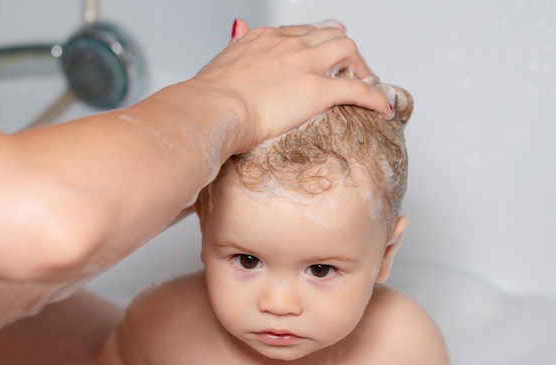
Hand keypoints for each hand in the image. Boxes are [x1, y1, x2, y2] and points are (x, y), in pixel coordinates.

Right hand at [191, 19, 393, 153]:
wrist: (211, 108)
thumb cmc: (210, 95)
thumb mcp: (222, 59)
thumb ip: (236, 43)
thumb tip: (238, 28)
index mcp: (265, 38)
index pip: (301, 32)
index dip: (317, 42)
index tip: (323, 52)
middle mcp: (289, 45)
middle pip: (330, 35)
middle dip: (344, 51)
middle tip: (350, 68)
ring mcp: (305, 65)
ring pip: (347, 50)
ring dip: (361, 66)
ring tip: (366, 83)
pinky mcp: (318, 90)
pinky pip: (357, 89)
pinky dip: (375, 97)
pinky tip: (383, 108)